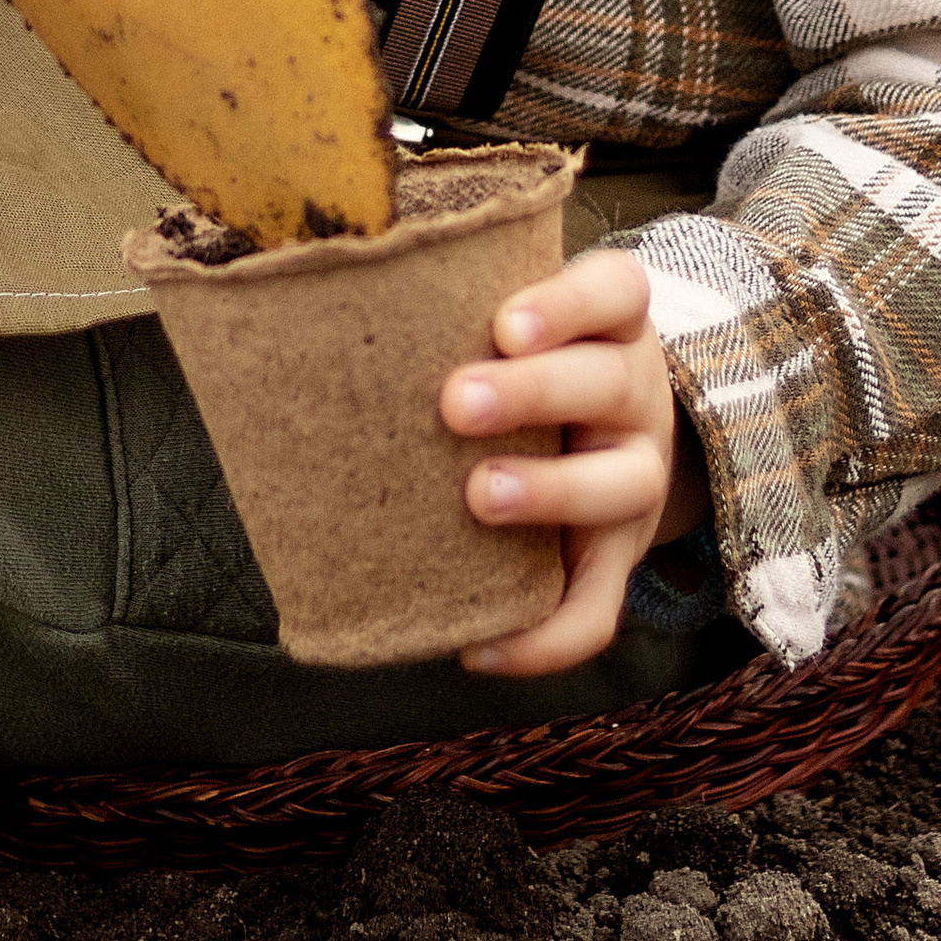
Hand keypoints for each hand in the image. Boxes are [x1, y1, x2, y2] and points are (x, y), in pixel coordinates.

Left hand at [437, 245, 709, 678]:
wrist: (608, 433)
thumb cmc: (526, 362)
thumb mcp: (519, 319)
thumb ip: (448, 311)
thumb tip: (304, 314)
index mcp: (610, 324)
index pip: (615, 290)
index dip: (566, 305)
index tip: (503, 325)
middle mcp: (635, 394)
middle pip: (609, 382)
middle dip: (533, 393)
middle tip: (456, 403)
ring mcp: (636, 476)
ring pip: (621, 487)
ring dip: (550, 492)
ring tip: (480, 496)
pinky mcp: (617, 557)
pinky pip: (598, 609)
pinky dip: (544, 638)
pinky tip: (477, 650)